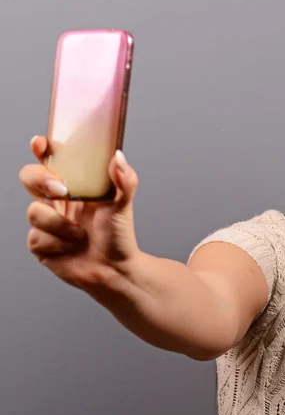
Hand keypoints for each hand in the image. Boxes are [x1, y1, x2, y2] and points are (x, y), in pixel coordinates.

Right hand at [19, 136, 141, 290]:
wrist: (115, 270)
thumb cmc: (119, 236)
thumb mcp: (124, 205)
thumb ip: (125, 180)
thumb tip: (118, 155)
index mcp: (75, 185)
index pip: (51, 160)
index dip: (41, 149)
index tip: (41, 144)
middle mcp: (57, 200)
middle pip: (29, 177)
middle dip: (40, 181)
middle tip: (62, 191)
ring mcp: (46, 222)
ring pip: (34, 211)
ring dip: (61, 224)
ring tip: (81, 235)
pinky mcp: (40, 244)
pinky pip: (36, 237)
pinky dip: (58, 243)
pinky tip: (72, 248)